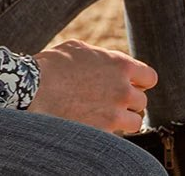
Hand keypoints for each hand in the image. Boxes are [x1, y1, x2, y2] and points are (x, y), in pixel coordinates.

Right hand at [25, 39, 157, 134]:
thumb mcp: (80, 48)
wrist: (35, 89)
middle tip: (113, 99)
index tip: (132, 83)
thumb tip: (107, 62)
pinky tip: (94, 124)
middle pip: (142, 100)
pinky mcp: (103, 131)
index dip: (141, 81)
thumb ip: (102, 56)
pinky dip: (109, 131)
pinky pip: (117, 135)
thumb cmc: (54, 64)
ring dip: (124, 118)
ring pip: (135, 121)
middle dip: (129, 100)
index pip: (150, 77)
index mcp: (120, 65)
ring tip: (108, 114)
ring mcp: (114, 112)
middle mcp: (122, 89)